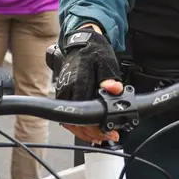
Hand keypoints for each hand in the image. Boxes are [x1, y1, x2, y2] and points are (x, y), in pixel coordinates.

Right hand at [56, 25, 123, 143]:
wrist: (82, 42)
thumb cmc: (95, 52)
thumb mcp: (106, 63)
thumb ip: (109, 78)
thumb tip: (114, 89)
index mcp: (78, 82)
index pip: (84, 111)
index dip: (95, 126)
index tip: (109, 132)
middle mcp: (67, 90)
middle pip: (74, 121)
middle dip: (91, 133)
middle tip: (108, 136)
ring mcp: (63, 92)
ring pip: (70, 121)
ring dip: (84, 131)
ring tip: (100, 136)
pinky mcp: (64, 94)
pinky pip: (68, 114)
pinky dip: (79, 124)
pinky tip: (90, 128)